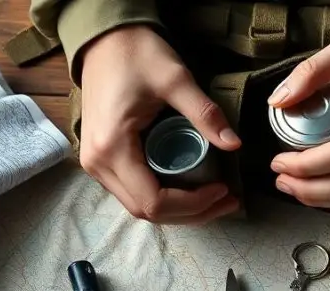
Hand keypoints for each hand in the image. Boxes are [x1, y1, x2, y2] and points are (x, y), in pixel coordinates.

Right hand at [79, 26, 241, 223]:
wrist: (103, 38)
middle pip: (147, 212)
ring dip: (178, 209)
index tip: (221, 189)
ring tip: (214, 198)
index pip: (154, 202)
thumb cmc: (134, 54)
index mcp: (112, 148)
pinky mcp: (102, 159)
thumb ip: (205, 113)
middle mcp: (98, 163)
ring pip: (139, 206)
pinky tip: (190, 188)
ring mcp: (96, 164)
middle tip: (226, 201)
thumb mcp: (175, 79)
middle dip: (190, 213)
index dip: (192, 205)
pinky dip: (164, 197)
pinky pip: (134, 191)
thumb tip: (234, 144)